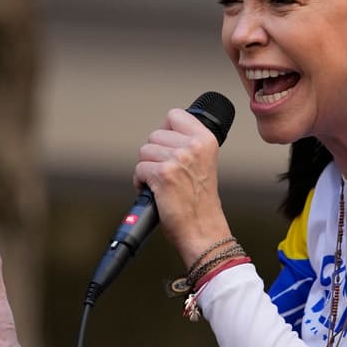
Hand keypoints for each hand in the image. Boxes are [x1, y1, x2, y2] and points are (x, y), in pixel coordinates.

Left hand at [134, 108, 232, 267]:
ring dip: (147, 169)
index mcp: (206, 140)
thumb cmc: (200, 203)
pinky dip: (141, 182)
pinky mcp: (163, 174)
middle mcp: (194, 146)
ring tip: (162, 184)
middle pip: (155, 134)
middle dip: (154, 154)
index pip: (175, 115)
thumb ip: (188, 145)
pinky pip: (139, 169)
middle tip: (167, 173)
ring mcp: (178, 159)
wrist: (203, 230)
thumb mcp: (203, 164)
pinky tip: (155, 192)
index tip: (168, 147)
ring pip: (144, 152)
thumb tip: (162, 134)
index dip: (165, 131)